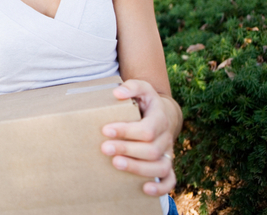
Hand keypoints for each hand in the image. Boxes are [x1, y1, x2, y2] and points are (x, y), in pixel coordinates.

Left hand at [100, 79, 175, 195]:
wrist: (162, 113)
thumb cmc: (146, 100)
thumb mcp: (141, 87)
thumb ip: (131, 87)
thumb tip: (117, 93)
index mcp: (160, 118)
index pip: (146, 129)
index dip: (126, 131)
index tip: (105, 130)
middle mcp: (166, 137)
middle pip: (151, 150)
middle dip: (126, 150)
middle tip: (104, 148)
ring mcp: (168, 153)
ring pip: (160, 167)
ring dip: (137, 168)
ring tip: (115, 164)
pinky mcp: (167, 164)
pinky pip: (170, 180)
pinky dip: (160, 188)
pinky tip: (144, 188)